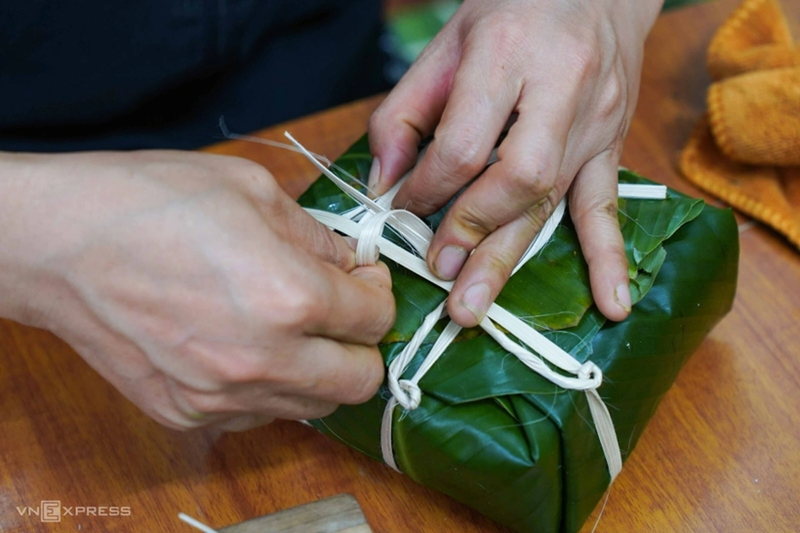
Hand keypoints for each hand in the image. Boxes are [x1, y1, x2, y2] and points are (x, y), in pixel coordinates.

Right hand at [0, 151, 394, 430]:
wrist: (57, 244)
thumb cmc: (148, 203)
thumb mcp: (251, 190)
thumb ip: (318, 235)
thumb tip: (353, 263)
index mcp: (289, 298)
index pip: (375, 318)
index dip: (378, 291)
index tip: (363, 275)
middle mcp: (263, 361)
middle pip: (360, 381)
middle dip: (364, 343)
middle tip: (343, 309)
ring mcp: (222, 397)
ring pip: (314, 407)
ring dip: (321, 369)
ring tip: (295, 328)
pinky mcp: (187, 413)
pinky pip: (259, 413)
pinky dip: (270, 387)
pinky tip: (246, 347)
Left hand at [368, 0, 662, 326]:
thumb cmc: (514, 7)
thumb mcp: (445, 43)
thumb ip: (405, 112)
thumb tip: (384, 184)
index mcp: (508, 54)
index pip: (465, 143)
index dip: (427, 187)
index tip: (402, 213)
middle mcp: (561, 89)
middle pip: (516, 178)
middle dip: (471, 231)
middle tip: (438, 274)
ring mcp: (595, 122)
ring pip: (551, 200)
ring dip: (510, 257)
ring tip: (474, 306)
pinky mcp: (612, 143)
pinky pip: (608, 204)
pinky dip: (607, 258)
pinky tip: (612, 305)